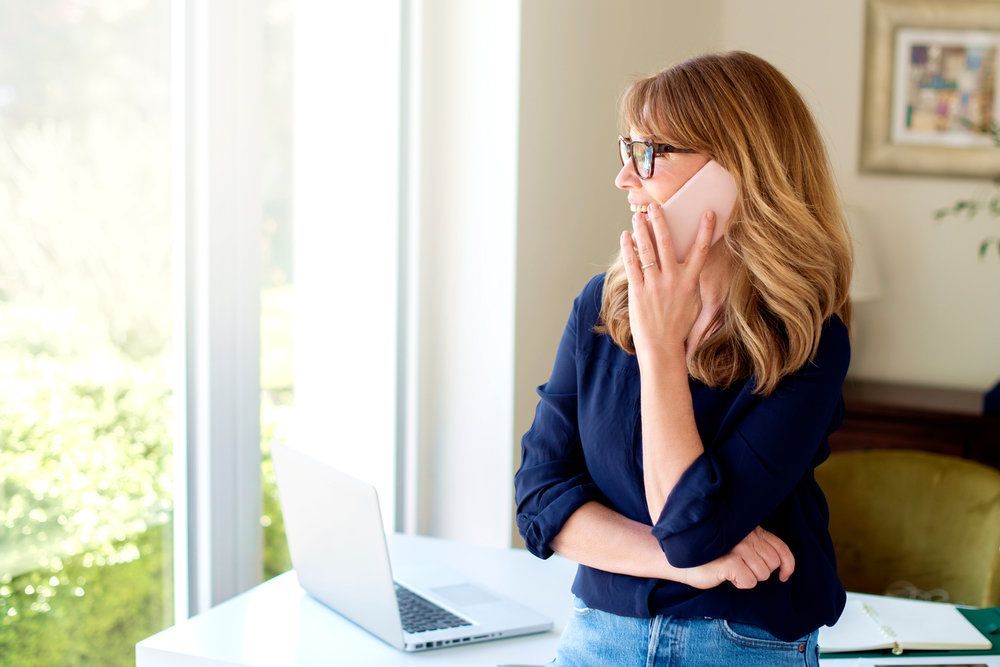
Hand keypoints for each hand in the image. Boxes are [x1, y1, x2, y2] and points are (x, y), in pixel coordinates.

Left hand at [620, 206, 715, 358]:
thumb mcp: (693, 303)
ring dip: (641, 230)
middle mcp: (673, 280)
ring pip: (647, 250)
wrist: (662, 347)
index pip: (700, 250)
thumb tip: (690, 267)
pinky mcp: (638, 291)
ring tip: (637, 216)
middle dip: (660, 221)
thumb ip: (690, 282)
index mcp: (690, 282)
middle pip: (666, 243)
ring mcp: (655, 285)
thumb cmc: (679, 326)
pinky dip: (628, 249)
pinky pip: (632, 265)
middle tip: (654, 205)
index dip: (706, 230)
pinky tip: (625, 237)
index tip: (708, 213)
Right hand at [677, 526, 795, 589]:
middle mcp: (746, 536)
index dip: (787, 565)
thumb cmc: (708, 555)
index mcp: (751, 530)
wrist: (678, 559)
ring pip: (762, 574)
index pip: (781, 548)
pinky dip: (740, 583)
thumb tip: (779, 565)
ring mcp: (738, 547)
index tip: (784, 576)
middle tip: (741, 570)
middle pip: (772, 564)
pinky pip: (749, 581)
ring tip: (732, 571)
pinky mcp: (729, 561)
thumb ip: (756, 548)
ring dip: (749, 578)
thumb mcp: (736, 546)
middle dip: (761, 573)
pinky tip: (727, 577)